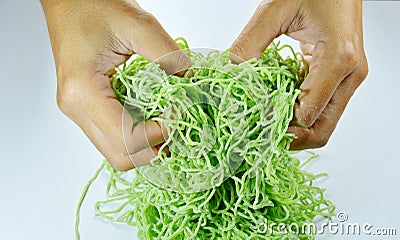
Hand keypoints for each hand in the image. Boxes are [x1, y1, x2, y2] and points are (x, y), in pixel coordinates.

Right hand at [41, 0, 190, 169]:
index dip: (161, 134)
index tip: (182, 114)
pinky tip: (153, 115)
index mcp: (83, 90)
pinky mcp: (86, 109)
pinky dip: (138, 135)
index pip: (127, 140)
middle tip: (178, 124)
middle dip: (156, 148)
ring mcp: (79, 111)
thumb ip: (169, 56)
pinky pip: (114, 137)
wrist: (69, 1)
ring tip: (168, 121)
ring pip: (117, 152)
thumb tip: (191, 84)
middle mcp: (76, 108)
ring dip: (148, 144)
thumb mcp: (139, 25)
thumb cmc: (92, 6)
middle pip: (121, 157)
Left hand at [230, 0, 367, 148]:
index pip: (308, 114)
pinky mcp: (340, 76)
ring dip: (294, 128)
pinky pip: (320, 107)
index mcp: (339, 58)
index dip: (279, 125)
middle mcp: (349, 74)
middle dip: (289, 138)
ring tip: (266, 123)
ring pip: (322, 122)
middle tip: (260, 137)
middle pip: (321, 129)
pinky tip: (277, 106)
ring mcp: (348, 77)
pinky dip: (299, 113)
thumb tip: (229, 74)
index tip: (253, 124)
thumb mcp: (273, 11)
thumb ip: (249, 44)